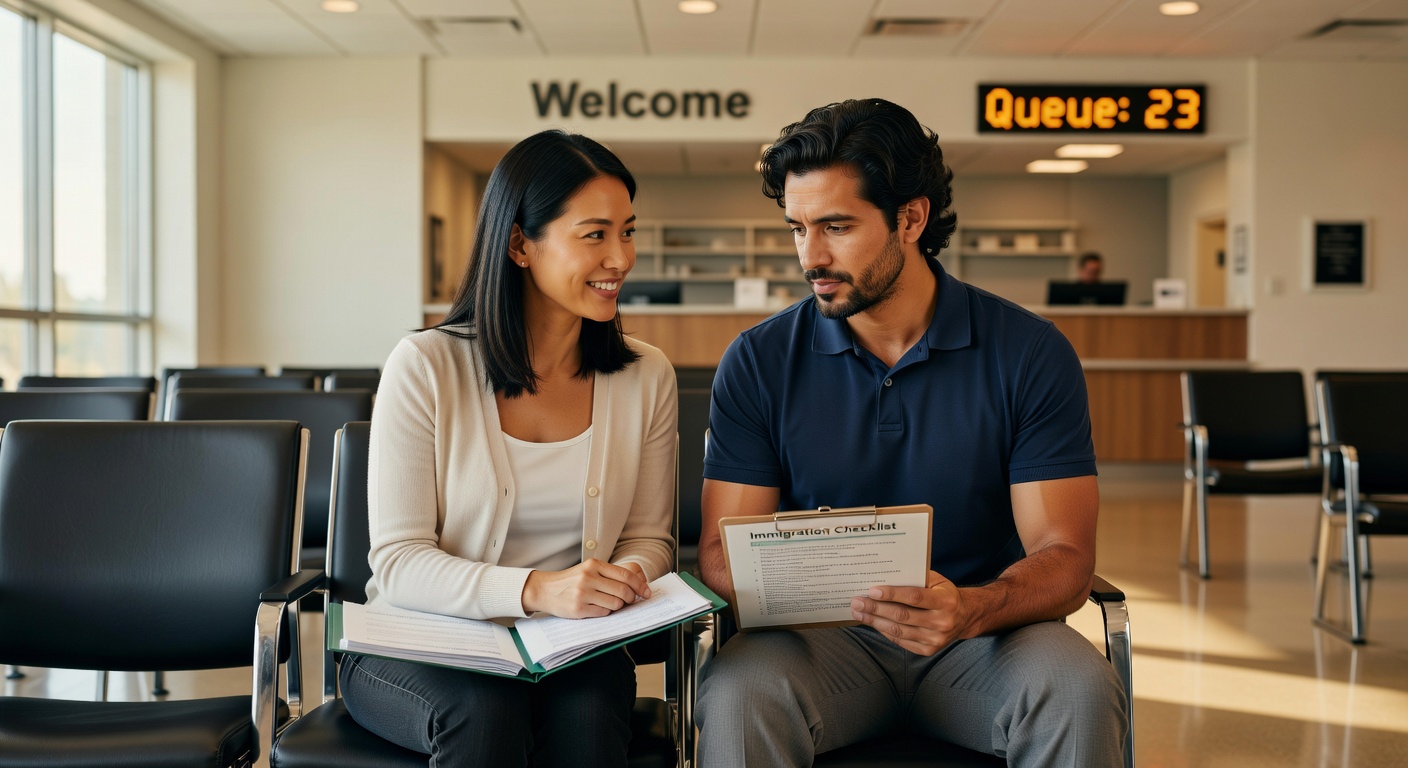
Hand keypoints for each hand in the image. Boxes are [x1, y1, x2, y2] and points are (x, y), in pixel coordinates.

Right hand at [522, 559, 651, 618]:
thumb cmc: (571, 581)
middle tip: (631, 601)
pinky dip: (605, 612)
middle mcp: (588, 577)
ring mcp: (583, 593)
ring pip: (615, 604)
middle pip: (623, 590)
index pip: (625, 575)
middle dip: (631, 598)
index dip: (640, 585)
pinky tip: (598, 608)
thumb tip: (636, 587)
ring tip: (610, 604)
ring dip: (618, 607)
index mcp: (594, 565)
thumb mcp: (588, 570)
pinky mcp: (578, 608)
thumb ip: (608, 575)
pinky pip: (603, 613)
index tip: (647, 592)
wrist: (545, 589)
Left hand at [850, 571, 966, 655]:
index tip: (872, 590)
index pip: (914, 597)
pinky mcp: (928, 650)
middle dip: (876, 608)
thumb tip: (885, 576)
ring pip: (898, 631)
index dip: (892, 594)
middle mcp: (942, 622)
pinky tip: (873, 622)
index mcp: (945, 601)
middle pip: (902, 616)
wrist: (965, 617)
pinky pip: (901, 641)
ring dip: (875, 621)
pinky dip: (884, 631)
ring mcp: (935, 639)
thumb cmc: (945, 593)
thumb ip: (915, 578)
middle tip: (857, 601)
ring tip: (859, 612)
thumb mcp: (937, 580)